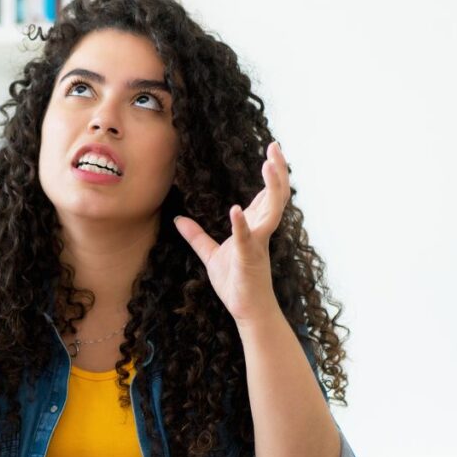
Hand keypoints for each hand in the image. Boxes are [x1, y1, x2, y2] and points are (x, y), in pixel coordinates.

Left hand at [173, 141, 289, 326]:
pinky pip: (247, 239)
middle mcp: (261, 231)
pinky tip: (235, 209)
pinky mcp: (249, 259)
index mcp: (255, 227)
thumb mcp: (210, 255)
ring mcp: (258, 244)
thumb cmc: (235, 283)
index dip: (272, 173)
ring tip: (269, 164)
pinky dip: (240, 224)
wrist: (246, 310)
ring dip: (271, 187)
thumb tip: (178, 219)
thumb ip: (196, 236)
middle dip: (279, 170)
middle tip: (276, 146)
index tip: (271, 151)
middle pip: (276, 195)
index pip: (267, 195)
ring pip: (271, 210)